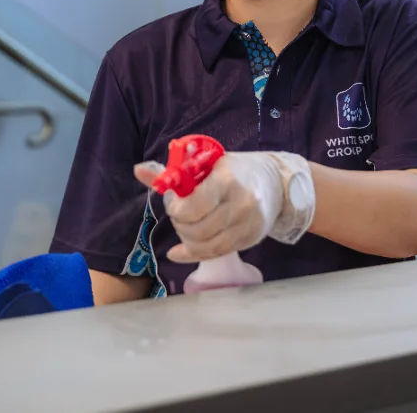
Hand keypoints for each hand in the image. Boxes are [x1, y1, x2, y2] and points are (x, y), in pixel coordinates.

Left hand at [134, 152, 314, 262]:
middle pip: (196, 229)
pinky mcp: (249, 240)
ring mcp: (247, 225)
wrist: (278, 183)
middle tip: (178, 210)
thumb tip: (138, 171)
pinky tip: (179, 251)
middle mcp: (240, 205)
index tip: (172, 199)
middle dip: (179, 222)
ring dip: (185, 238)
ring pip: (205, 246)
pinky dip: (193, 254)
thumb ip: (172, 171)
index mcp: (228, 180)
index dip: (175, 207)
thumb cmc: (237, 169)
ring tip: (185, 224)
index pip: (193, 207)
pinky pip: (215, 254)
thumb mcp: (208, 162)